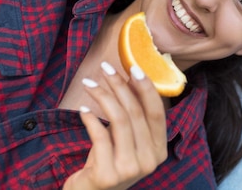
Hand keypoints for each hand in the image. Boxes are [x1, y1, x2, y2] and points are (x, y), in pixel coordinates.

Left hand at [63, 63, 167, 189]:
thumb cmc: (108, 160)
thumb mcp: (126, 139)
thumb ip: (133, 116)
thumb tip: (131, 76)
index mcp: (159, 149)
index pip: (157, 112)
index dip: (146, 87)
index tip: (133, 67)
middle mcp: (149, 160)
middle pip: (136, 112)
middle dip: (119, 85)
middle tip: (105, 68)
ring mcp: (130, 169)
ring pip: (119, 120)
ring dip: (103, 96)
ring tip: (89, 83)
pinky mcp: (108, 175)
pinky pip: (100, 136)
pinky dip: (90, 119)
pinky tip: (82, 110)